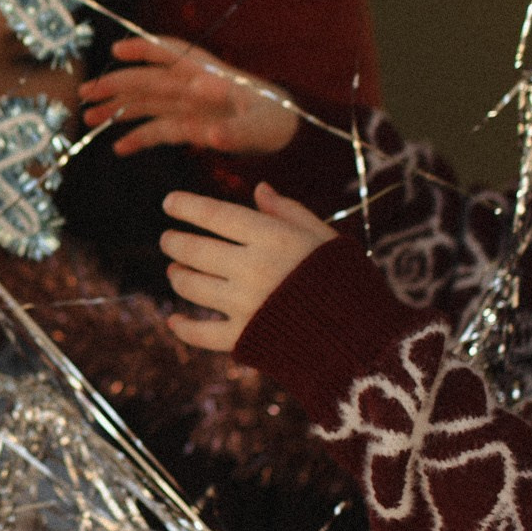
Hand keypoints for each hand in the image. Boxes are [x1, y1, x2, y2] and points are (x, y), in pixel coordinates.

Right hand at [78, 34, 299, 156]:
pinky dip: (138, 137)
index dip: (144, 48)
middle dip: (115, 84)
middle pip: (147, 80)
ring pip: (145, 104)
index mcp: (208, 75)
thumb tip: (209, 134)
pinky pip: (157, 130)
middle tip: (84, 93)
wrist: (287, 132)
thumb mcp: (260, 126)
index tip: (116, 48)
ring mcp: (187, 107)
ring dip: (117, 109)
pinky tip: (118, 148)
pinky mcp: (188, 127)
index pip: (171, 53)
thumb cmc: (276, 120)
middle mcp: (192, 86)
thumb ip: (234, 131)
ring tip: (88, 119)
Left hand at [161, 185, 337, 351]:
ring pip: (191, 286)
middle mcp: (252, 268)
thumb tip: (259, 189)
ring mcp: (244, 305)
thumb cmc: (347, 282)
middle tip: (168, 240)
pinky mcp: (243, 339)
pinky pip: (200, 333)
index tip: (169, 202)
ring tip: (174, 271)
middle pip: (195, 250)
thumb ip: (289, 212)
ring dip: (177, 277)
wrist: (364, 342)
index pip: (216, 214)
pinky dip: (182, 327)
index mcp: (273, 238)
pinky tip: (173, 320)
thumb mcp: (325, 238)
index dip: (187, 206)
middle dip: (174, 243)